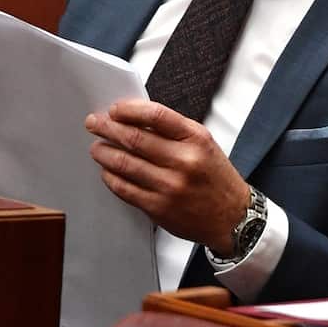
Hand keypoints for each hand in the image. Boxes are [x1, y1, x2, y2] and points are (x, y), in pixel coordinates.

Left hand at [86, 99, 248, 255]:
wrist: (232, 217)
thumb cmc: (216, 177)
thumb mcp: (204, 144)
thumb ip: (173, 131)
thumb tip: (135, 119)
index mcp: (196, 139)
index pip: (155, 115)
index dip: (129, 110)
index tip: (114, 109)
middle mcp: (184, 161)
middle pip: (134, 139)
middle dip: (108, 128)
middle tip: (95, 124)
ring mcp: (170, 186)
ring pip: (125, 164)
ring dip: (104, 153)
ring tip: (97, 148)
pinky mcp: (159, 208)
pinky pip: (125, 189)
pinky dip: (111, 178)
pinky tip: (107, 171)